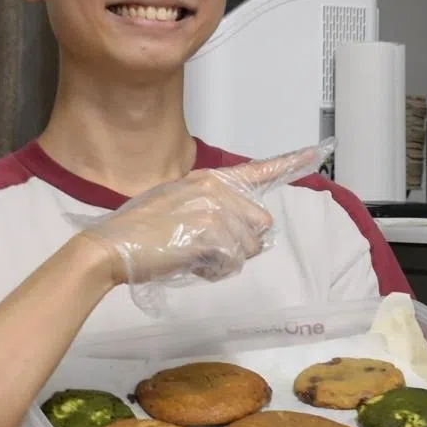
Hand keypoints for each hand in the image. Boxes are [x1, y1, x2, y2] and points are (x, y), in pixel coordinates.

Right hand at [84, 139, 333, 288]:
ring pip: (249, 248)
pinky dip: (214, 272)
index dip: (289, 163)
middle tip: (205, 248)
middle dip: (240, 244)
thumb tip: (242, 231)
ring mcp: (216, 211)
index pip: (256, 169)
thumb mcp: (176, 204)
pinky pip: (233, 263)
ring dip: (226, 261)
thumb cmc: (139, 231)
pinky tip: (189, 264)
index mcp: (209, 179)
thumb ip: (211, 208)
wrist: (111, 246)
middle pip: (260, 225)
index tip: (315, 154)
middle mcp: (217, 190)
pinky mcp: (212, 234)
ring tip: (192, 256)